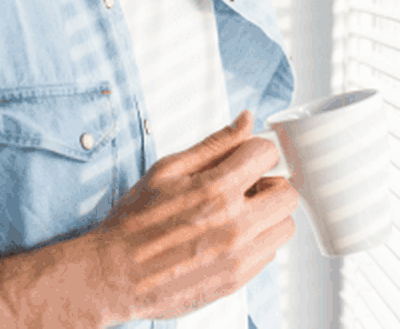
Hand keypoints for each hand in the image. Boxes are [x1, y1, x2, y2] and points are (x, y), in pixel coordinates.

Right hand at [86, 111, 296, 323]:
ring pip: (284, 225)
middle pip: (287, 192)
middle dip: (270, 182)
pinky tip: (230, 236)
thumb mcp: (167, 170)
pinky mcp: (236, 280)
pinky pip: (269, 253)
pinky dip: (257, 240)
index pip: (268, 154)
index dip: (256, 151)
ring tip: (240, 213)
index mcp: (216, 189)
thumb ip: (214, 144)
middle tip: (247, 186)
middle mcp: (234, 224)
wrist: (113, 275)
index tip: (246, 158)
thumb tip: (246, 120)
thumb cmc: (135, 221)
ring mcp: (238, 256)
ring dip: (269, 214)